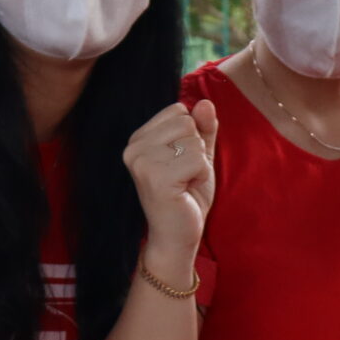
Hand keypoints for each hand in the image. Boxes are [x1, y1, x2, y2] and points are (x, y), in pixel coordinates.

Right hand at [124, 99, 218, 265]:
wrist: (177, 237)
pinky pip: (198, 160)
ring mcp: (142, 162)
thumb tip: (205, 102)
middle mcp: (134, 147)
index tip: (181, 164)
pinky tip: (187, 191)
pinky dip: (202, 176)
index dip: (190, 137)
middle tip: (184, 176)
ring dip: (199, 165)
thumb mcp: (198, 156)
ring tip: (185, 184)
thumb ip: (202, 129)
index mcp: (139, 138)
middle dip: (196, 150)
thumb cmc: (186, 197)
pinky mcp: (156, 178)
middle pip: (186, 122)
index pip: (179, 111)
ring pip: (193, 140)